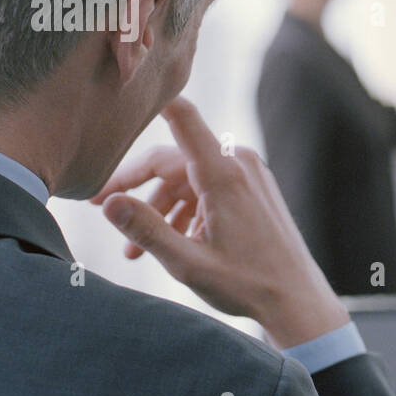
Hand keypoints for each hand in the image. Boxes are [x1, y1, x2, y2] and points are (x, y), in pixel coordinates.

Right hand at [89, 97, 349, 347]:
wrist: (297, 299)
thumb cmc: (247, 284)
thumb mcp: (188, 263)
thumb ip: (146, 230)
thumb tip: (108, 203)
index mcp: (223, 174)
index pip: (182, 118)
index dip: (152, 103)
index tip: (122, 95)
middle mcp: (239, 164)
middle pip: (172, 159)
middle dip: (135, 186)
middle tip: (97, 208)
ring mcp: (249, 176)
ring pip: (187, 178)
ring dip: (160, 208)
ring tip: (135, 251)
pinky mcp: (254, 190)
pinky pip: (208, 189)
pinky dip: (185, 211)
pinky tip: (173, 242)